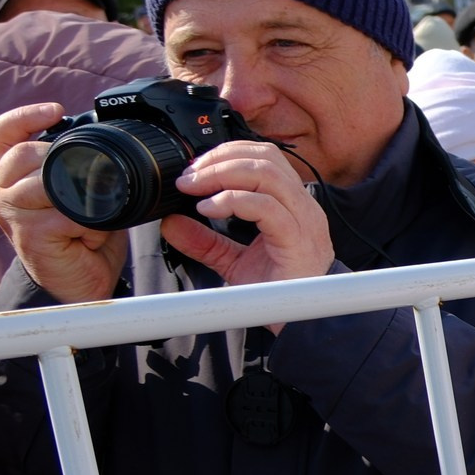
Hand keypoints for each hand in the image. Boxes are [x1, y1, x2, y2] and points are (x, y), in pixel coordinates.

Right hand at [0, 103, 126, 304]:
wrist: (82, 283)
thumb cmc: (81, 237)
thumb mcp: (79, 193)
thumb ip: (77, 166)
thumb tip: (102, 139)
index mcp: (12, 176)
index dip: (22, 118)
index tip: (56, 111)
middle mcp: (2, 191)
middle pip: (24, 152)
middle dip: (64, 163)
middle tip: (88, 188)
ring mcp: (11, 213)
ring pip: (45, 180)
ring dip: (80, 198)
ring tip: (89, 218)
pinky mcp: (27, 233)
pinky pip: (64, 212)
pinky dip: (87, 221)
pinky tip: (88, 234)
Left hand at [163, 142, 337, 329]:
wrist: (302, 321)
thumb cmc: (280, 290)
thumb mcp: (234, 260)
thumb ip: (205, 241)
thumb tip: (171, 223)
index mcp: (292, 203)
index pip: (264, 157)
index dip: (227, 154)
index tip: (195, 170)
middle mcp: (302, 205)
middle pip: (264, 158)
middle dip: (220, 160)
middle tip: (188, 178)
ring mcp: (303, 220)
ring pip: (266, 174)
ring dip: (222, 175)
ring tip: (194, 190)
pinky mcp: (297, 238)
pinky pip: (266, 207)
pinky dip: (232, 201)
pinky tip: (209, 209)